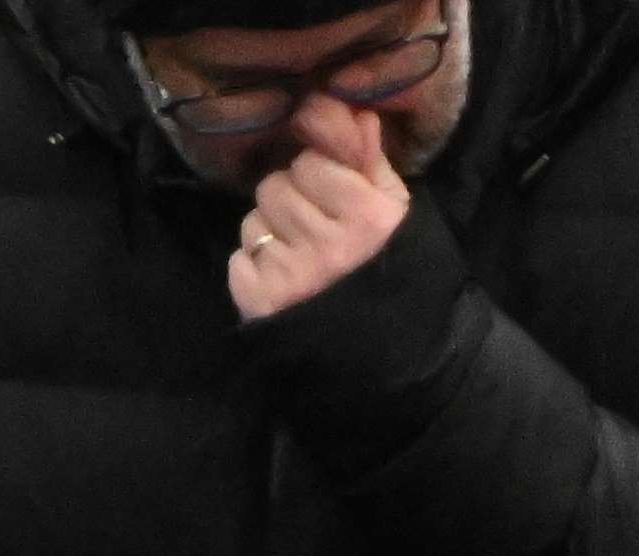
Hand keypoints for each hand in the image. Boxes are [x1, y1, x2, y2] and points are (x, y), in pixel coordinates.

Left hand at [226, 104, 411, 320]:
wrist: (396, 361)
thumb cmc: (396, 275)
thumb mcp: (397, 216)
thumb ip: (369, 160)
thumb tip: (349, 109)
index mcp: (367, 217)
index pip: (311, 161)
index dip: (321, 178)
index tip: (336, 200)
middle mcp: (328, 243)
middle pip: (277, 187)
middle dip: (293, 204)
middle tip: (319, 235)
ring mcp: (292, 272)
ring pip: (255, 221)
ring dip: (273, 236)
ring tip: (303, 263)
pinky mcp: (262, 299)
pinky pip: (241, 258)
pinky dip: (258, 270)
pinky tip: (287, 287)